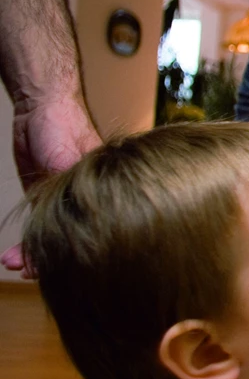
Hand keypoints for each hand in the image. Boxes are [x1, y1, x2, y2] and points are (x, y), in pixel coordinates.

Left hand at [3, 96, 99, 276]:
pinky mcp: (45, 200)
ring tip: (16, 265)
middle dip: (54, 258)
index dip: (81, 250)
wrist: (41, 106)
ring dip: (34, 255)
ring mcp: (66, 201)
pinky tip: (14, 256)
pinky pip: (38, 228)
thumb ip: (71, 183)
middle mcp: (88, 199)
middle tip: (33, 272)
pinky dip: (26, 244)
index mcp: (105, 191)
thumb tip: (74, 217)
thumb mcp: (68, 156)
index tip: (65, 265)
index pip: (97, 228)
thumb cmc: (64, 124)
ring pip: (54, 237)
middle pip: (76, 238)